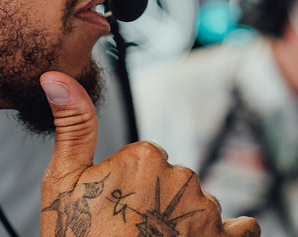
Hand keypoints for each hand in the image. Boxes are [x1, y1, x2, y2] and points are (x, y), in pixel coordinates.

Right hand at [39, 71, 257, 236]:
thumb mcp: (63, 184)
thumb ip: (73, 127)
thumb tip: (55, 76)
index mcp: (144, 157)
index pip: (147, 163)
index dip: (128, 190)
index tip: (113, 210)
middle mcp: (181, 177)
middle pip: (174, 184)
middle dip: (156, 206)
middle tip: (130, 232)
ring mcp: (205, 213)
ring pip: (200, 207)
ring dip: (184, 224)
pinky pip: (242, 230)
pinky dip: (228, 236)